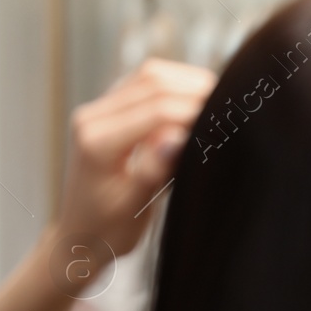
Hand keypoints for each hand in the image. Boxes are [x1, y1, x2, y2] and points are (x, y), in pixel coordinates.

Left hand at [55, 57, 215, 257]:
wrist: (78, 235)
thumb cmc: (106, 230)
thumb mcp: (132, 207)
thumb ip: (154, 171)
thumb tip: (180, 138)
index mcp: (96, 142)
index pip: (156, 110)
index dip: (196, 110)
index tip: (230, 120)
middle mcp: (92, 117)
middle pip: (152, 81)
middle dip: (196, 90)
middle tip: (233, 106)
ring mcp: (98, 110)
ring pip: (150, 75)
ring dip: (188, 82)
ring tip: (220, 100)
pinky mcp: (109, 110)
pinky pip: (145, 84)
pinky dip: (176, 87)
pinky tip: (197, 102)